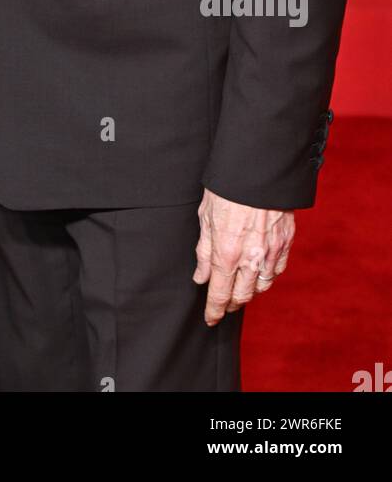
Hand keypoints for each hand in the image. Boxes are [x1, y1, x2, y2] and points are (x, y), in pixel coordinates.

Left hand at [194, 189, 295, 324]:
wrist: (259, 169)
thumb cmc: (227, 188)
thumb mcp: (206, 217)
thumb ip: (204, 251)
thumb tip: (201, 276)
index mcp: (227, 253)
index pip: (220, 294)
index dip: (214, 310)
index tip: (210, 318)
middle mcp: (251, 258)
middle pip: (243, 296)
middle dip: (231, 304)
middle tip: (223, 305)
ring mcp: (272, 252)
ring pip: (262, 286)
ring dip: (250, 291)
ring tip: (240, 287)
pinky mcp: (286, 242)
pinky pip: (277, 270)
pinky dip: (267, 276)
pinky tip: (259, 272)